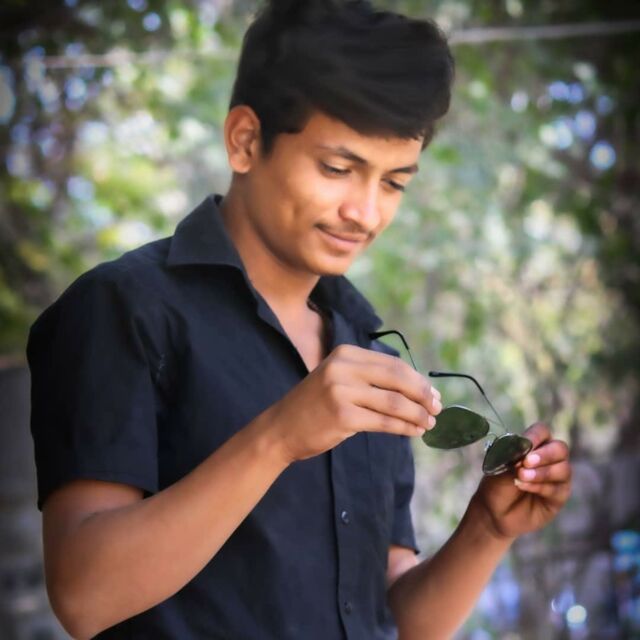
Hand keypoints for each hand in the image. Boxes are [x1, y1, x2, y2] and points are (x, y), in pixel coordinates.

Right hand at [262, 344, 441, 463]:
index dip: (418, 380)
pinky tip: (414, 432)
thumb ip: (371, 377)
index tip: (433, 393)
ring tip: (429, 423)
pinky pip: (384, 422)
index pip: (393, 364)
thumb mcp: (338, 378)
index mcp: (346, 353)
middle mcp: (343, 367)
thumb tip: (417, 387)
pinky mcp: (343, 416)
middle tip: (437, 408)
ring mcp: (342, 391)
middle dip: (423, 395)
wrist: (281, 428)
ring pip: (394, 402)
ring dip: (417, 414)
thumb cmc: (315, 406)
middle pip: (398, 379)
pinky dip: (404, 427)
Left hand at [471, 422, 571, 539]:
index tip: (525, 444)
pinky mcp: (559, 497)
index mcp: (534, 445)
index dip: (536, 436)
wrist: (493, 511)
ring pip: (563, 469)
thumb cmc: (496, 484)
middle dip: (544, 455)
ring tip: (521, 476)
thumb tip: (526, 448)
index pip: (542, 432)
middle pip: (560, 449)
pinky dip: (540, 486)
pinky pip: (557, 489)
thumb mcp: (500, 465)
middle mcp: (549, 459)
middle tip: (526, 462)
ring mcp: (557, 478)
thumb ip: (514, 455)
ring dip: (541, 473)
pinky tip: (523, 486)